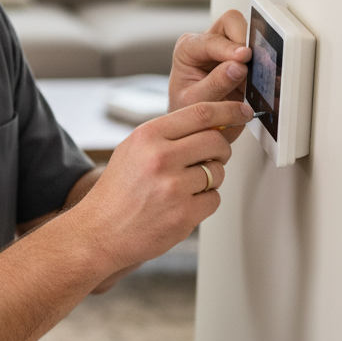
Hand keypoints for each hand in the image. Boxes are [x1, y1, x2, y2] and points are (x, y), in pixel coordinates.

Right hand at [71, 98, 252, 272]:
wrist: (100, 230)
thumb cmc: (117, 191)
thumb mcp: (133, 150)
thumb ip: (168, 135)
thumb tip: (210, 125)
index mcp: (146, 136)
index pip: (199, 113)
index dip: (228, 110)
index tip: (241, 112)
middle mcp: (160, 158)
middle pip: (216, 141)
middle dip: (221, 150)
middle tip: (212, 157)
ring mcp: (173, 187)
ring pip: (218, 172)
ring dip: (210, 179)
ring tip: (184, 187)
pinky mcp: (184, 214)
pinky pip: (214, 199)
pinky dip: (204, 202)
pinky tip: (181, 204)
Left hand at [169, 9, 250, 141]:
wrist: (196, 124)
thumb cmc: (186, 110)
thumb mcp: (194, 102)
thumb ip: (214, 84)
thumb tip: (238, 66)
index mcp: (188, 49)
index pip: (211, 39)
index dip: (229, 48)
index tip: (243, 57)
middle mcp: (206, 43)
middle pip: (231, 22)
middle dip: (244, 40)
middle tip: (250, 61)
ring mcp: (227, 49)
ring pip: (249, 32)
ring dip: (256, 51)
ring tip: (258, 72)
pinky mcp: (244, 60)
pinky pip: (259, 51)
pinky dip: (263, 62)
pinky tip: (263, 77)